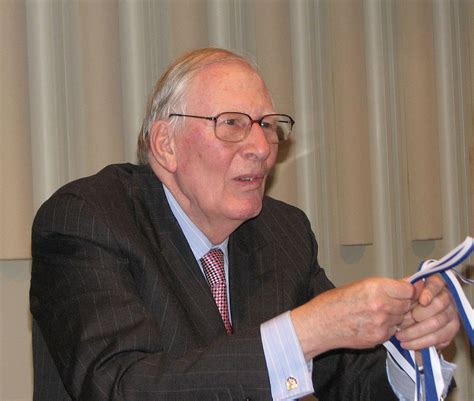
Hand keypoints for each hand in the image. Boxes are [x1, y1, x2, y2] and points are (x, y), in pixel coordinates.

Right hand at [290, 277, 414, 359]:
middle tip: (389, 300)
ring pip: (401, 319)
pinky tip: (371, 322)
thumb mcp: (359, 285)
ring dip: (395, 316)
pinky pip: (392, 331)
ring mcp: (381, 324)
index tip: (408, 290)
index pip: (409, 290)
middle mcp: (382, 306)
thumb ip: (385, 286)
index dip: (409, 290)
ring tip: (376, 312)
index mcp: (376, 288)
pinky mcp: (379, 338)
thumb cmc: (333, 302)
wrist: (319, 324)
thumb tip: (405, 283)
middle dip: (402, 303)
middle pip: (407, 305)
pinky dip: (386, 327)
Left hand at [395, 274, 459, 350]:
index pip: (436, 284)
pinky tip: (409, 343)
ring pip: (437, 323)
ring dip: (416, 331)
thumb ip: (404, 289)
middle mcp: (446, 298)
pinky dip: (422, 342)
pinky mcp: (450, 331)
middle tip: (402, 320)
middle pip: (438, 304)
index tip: (422, 301)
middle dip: (419, 314)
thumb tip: (409, 288)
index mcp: (434, 284)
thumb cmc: (402, 302)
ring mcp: (450, 314)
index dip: (430, 292)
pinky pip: (439, 338)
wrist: (404, 319)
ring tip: (400, 335)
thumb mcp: (400, 292)